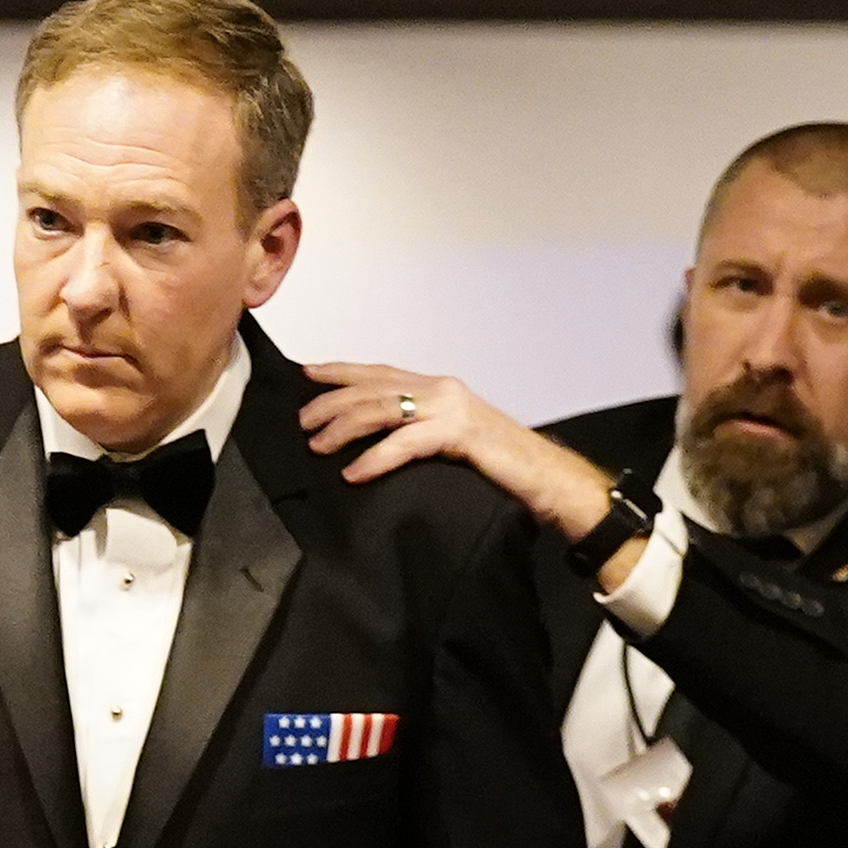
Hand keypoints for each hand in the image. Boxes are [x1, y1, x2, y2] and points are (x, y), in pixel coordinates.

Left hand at [298, 363, 617, 546]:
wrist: (545, 476)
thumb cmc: (500, 465)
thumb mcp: (450, 440)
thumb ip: (419, 432)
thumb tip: (377, 441)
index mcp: (438, 387)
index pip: (380, 372)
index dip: (342, 371)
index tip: (309, 374)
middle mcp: (441, 388)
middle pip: (373, 388)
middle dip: (332, 402)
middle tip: (303, 421)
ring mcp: (451, 407)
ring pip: (383, 409)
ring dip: (344, 428)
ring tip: (318, 446)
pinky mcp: (459, 432)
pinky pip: (406, 442)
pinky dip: (376, 458)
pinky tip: (354, 472)